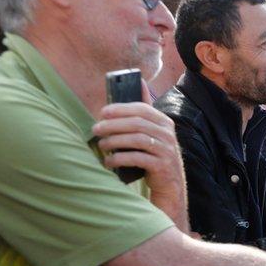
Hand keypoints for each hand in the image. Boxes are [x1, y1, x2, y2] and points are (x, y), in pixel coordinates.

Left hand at [93, 84, 185, 215]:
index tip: (102, 112)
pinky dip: (120, 159)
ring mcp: (167, 150)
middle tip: (95, 129)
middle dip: (113, 125)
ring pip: (137, 140)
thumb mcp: (154, 130)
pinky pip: (138, 158)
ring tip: (101, 145)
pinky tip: (109, 161)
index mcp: (164, 122)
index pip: (142, 109)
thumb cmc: (155, 154)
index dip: (121, 109)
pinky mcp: (162, 166)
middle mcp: (168, 134)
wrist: (170, 184)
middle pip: (137, 124)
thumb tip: (139, 81)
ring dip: (115, 141)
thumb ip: (145, 110)